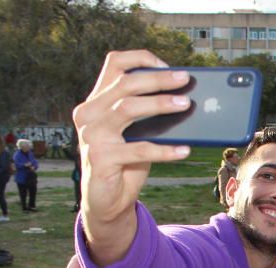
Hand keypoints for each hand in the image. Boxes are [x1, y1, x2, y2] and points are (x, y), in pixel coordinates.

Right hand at [73, 51, 192, 256]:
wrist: (106, 201)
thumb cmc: (125, 163)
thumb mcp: (137, 134)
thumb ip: (150, 117)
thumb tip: (185, 100)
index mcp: (97, 101)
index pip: (114, 65)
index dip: (140, 59)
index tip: (168, 65)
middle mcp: (89, 113)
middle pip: (125, 84)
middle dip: (158, 79)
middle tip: (185, 79)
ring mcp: (92, 135)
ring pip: (127, 109)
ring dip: (160, 104)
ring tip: (185, 105)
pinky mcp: (100, 158)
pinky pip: (137, 150)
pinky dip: (164, 149)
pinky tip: (184, 150)